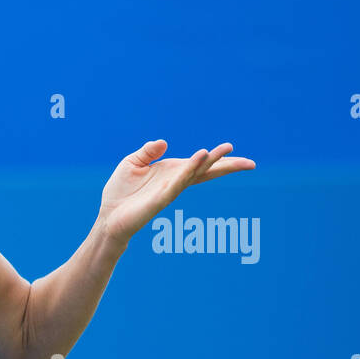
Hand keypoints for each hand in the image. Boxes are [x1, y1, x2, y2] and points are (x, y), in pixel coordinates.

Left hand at [98, 140, 255, 242]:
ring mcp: (169, 191)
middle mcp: (175, 182)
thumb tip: (163, 142)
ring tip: (225, 151)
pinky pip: (178, 183)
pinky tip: (199, 160)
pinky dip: (189, 171)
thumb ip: (148, 151)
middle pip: (206, 171)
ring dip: (210, 163)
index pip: (199, 164)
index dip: (216, 158)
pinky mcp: (160, 199)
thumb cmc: (120, 192)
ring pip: (195, 174)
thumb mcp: (132, 163)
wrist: (109, 216)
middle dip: (227, 166)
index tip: (233, 148)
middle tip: (250, 163)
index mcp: (172, 172)